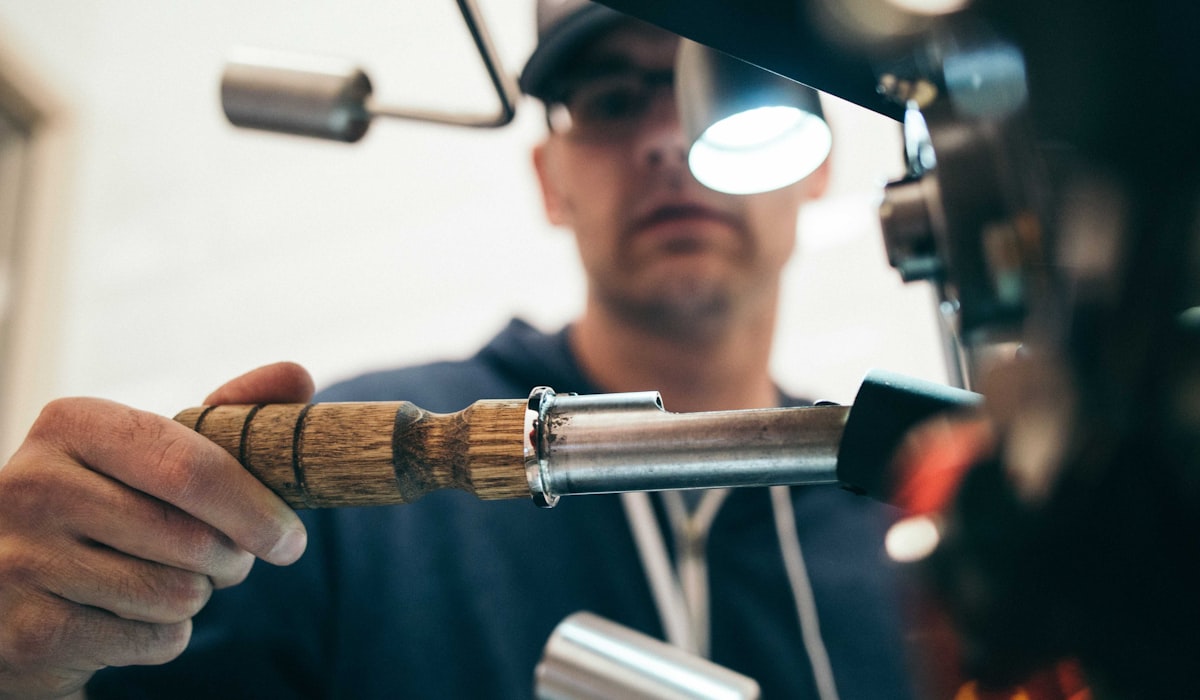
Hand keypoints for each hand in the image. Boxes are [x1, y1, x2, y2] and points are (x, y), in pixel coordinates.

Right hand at [0, 362, 313, 698]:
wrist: (13, 591)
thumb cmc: (109, 507)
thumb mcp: (153, 451)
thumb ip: (227, 413)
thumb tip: (297, 375)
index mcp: (72, 424)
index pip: (191, 468)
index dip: (255, 509)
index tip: (292, 539)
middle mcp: (32, 485)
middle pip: (192, 540)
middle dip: (232, 561)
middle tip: (228, 561)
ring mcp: (20, 560)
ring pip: (176, 595)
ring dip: (193, 598)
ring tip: (164, 581)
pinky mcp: (28, 631)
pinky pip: (153, 640)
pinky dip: (164, 636)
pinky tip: (127, 616)